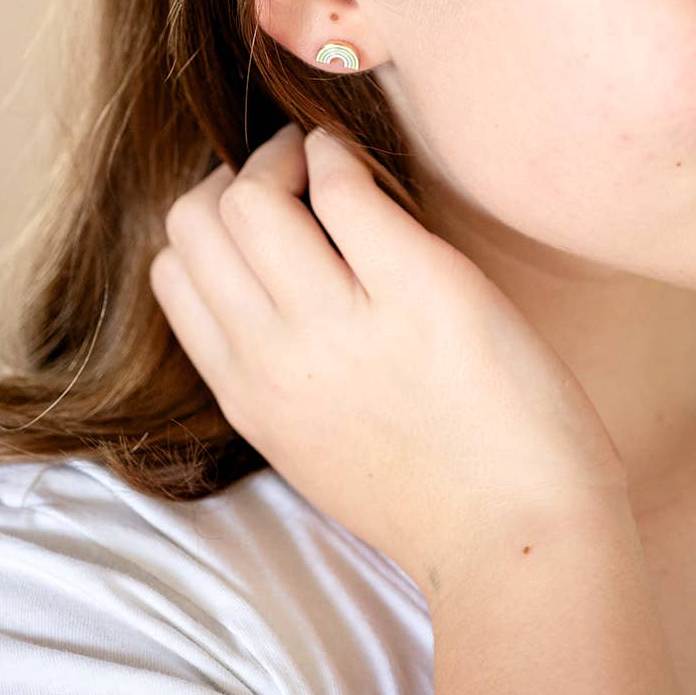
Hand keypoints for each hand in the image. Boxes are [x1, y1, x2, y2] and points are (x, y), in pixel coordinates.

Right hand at [149, 123, 627, 606]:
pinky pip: (344, 188)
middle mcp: (277, 358)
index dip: (210, 225)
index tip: (261, 213)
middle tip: (289, 170)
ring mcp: (342, 324)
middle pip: (196, 224)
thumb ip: (279, 375)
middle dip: (235, 178)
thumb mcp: (317, 447)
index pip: (173, 274)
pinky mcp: (419, 289)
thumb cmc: (439, 496)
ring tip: (323, 159)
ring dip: (283, 154)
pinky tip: (361, 161)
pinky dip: (339, 154)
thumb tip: (274, 289)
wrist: (522, 540)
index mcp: (249, 397)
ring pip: (252, 199)